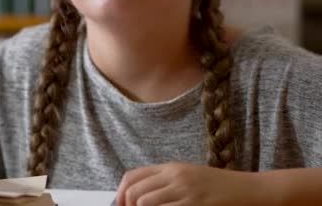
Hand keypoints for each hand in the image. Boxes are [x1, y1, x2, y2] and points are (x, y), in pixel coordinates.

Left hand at [116, 162, 260, 205]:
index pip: (131, 177)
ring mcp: (185, 191)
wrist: (251, 191)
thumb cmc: (220, 188)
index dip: (120, 195)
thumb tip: (137, 198)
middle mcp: (175, 176)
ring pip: (144, 202)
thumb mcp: (189, 178)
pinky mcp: (194, 205)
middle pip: (134, 192)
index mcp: (171, 168)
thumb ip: (165, 184)